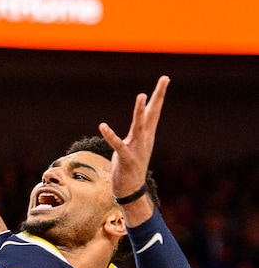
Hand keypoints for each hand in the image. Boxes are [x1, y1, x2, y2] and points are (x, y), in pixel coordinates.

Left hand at [98, 75, 168, 200]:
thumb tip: (142, 116)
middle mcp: (145, 139)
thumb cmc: (132, 164)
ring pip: (139, 126)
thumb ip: (140, 129)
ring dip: (140, 111)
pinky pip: (118, 144)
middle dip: (157, 96)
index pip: (155, 110)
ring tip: (141, 95)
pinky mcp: (126, 158)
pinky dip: (111, 135)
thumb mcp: (137, 143)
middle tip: (164, 79)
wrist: (131, 189)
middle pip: (152, 114)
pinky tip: (102, 125)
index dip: (159, 94)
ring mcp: (137, 148)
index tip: (165, 78)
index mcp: (147, 134)